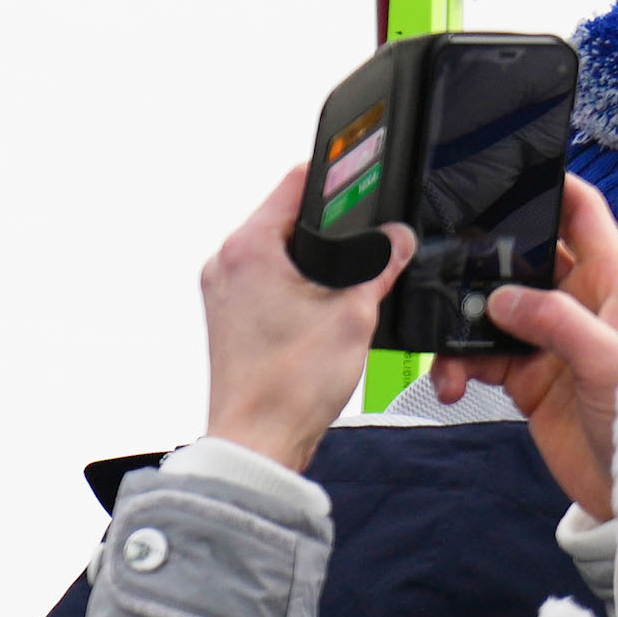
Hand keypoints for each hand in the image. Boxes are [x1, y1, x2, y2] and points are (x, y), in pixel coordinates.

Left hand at [198, 165, 408, 470]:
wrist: (259, 441)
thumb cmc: (288, 386)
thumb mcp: (353, 316)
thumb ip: (379, 267)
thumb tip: (396, 241)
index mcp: (248, 249)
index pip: (293, 184)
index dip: (333, 178)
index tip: (357, 176)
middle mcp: (225, 263)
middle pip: (282, 219)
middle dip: (325, 229)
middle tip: (362, 239)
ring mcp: (221, 291)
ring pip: (273, 253)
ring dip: (308, 261)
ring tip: (341, 283)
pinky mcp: (226, 316)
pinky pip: (262, 282)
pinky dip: (290, 286)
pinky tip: (317, 309)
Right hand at [432, 173, 617, 518]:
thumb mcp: (608, 362)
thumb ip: (555, 323)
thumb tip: (502, 299)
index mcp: (610, 281)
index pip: (581, 213)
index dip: (552, 184)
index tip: (511, 170)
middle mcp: (578, 304)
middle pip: (524, 256)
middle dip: (485, 258)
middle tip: (450, 263)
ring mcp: (550, 341)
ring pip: (493, 309)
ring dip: (462, 322)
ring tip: (448, 349)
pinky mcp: (529, 380)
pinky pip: (481, 357)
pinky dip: (458, 365)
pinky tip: (452, 381)